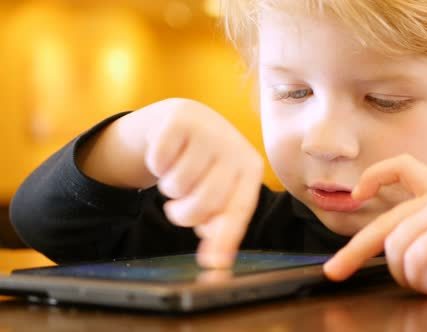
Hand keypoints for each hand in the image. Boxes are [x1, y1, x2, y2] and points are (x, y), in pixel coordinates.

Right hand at [122, 99, 263, 267]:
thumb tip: (216, 261)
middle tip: (178, 208)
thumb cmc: (207, 165)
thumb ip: (220, 222)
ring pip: (177, 185)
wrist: (188, 120)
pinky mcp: (179, 119)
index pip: (238, 210)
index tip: (213, 264)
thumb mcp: (220, 189)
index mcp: (250, 168)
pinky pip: (158, 162)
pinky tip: (167, 155)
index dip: (225, 239)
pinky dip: (156, 165)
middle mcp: (234, 147)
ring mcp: (208, 130)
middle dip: (184, 215)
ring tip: (177, 176)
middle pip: (204, 203)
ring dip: (169, 188)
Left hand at [324, 154, 426, 298]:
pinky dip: (418, 277)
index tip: (357, 195)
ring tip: (424, 284)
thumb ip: (423, 234)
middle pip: (384, 223)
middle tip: (335, 272)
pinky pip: (416, 255)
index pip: (402, 166)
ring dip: (404, 275)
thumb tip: (385, 252)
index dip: (374, 175)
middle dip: (354, 251)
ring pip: (397, 245)